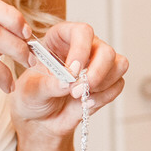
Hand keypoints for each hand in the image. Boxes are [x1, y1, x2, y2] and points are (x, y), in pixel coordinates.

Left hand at [11, 19, 128, 134]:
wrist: (40, 119)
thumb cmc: (32, 97)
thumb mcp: (31, 90)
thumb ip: (48, 85)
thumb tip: (68, 83)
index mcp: (62, 38)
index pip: (82, 31)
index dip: (81, 50)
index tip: (72, 71)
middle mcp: (84, 47)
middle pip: (105, 50)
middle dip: (95, 73)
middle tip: (76, 91)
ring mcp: (98, 64)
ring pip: (119, 64)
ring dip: (102, 84)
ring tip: (80, 98)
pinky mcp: (107, 82)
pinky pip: (118, 84)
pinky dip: (104, 96)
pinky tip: (86, 103)